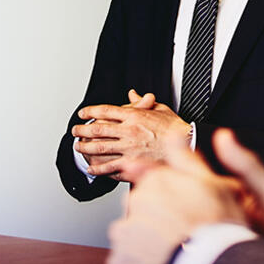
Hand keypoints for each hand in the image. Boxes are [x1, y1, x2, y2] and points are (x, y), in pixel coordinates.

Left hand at [73, 90, 190, 181]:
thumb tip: (133, 94)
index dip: (90, 111)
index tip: (83, 113)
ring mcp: (129, 148)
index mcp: (134, 115)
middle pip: (97, 128)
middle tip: (75, 130)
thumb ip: (143, 102)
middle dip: (82, 129)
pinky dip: (97, 169)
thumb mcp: (160, 108)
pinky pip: (109, 167)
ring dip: (85, 147)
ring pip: (99, 147)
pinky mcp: (132, 163)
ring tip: (78, 147)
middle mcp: (129, 130)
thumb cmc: (176, 128)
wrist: (188, 144)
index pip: (105, 110)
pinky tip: (91, 169)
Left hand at [106, 135, 248, 263]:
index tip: (181, 214)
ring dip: (146, 244)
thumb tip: (174, 134)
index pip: (152, 186)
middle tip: (182, 234)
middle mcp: (134, 203)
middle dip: (156, 220)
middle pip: (140, 210)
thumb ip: (185, 157)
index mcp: (155, 182)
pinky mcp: (119, 263)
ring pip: (131, 236)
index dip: (170, 201)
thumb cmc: (216, 227)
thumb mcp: (211, 182)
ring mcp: (125, 234)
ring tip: (173, 253)